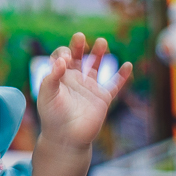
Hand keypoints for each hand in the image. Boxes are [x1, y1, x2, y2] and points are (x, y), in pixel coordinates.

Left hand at [36, 33, 131, 154]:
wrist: (66, 139)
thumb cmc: (53, 117)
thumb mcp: (47, 94)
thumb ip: (52, 77)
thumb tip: (62, 60)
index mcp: (60, 78)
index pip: (61, 58)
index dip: (62, 53)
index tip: (63, 59)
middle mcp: (75, 80)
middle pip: (77, 57)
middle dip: (78, 46)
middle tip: (80, 37)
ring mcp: (89, 89)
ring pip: (96, 66)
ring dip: (99, 54)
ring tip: (102, 41)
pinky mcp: (102, 99)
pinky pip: (114, 85)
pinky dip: (122, 76)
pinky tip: (127, 65)